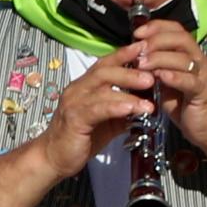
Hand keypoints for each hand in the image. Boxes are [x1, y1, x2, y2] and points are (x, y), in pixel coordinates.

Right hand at [38, 54, 154, 177]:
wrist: (54, 158)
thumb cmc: (80, 138)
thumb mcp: (107, 122)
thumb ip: (123, 110)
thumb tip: (147, 104)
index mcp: (85, 86)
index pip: (105, 64)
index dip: (123, 54)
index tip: (143, 48)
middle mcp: (78, 90)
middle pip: (104, 71)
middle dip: (130, 70)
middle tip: (152, 75)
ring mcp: (74, 103)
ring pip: (102, 88)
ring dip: (127, 89)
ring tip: (149, 94)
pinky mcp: (74, 120)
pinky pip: (97, 109)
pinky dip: (115, 106)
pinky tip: (131, 108)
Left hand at [126, 18, 206, 151]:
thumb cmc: (187, 107)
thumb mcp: (167, 85)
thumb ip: (157, 70)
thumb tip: (135, 58)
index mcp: (191, 56)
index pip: (177, 30)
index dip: (156, 27)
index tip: (137, 33)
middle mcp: (200, 61)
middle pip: (181, 38)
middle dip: (156, 40)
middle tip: (138, 48)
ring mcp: (204, 76)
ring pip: (184, 58)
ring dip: (159, 58)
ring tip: (141, 64)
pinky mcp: (204, 92)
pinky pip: (190, 81)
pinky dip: (174, 76)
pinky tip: (160, 77)